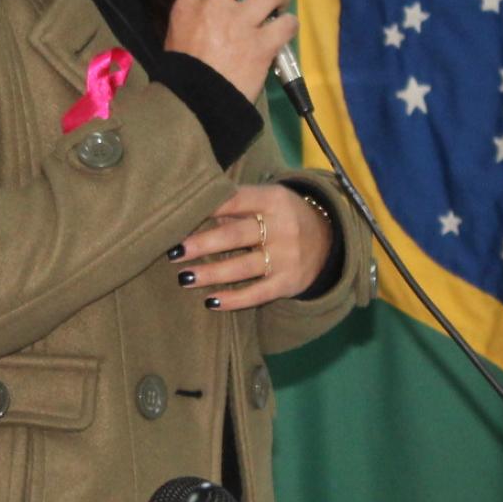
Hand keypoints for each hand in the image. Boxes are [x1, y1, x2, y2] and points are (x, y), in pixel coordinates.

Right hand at [163, 0, 295, 104]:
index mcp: (188, 4)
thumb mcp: (179, 35)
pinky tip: (287, 28)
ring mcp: (238, 25)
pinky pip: (285, 23)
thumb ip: (199, 14)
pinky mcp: (260, 45)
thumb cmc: (184, 75)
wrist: (194, 107)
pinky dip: (290, 23)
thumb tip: (223, 3)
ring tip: (281, 5)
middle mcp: (213, 7)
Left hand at [170, 183, 327, 310]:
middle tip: (173, 252)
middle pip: (235, 235)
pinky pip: (257, 294)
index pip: (235, 200)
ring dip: (211, 273)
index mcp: (273, 200)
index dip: (207, 208)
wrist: (330, 238)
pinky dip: (233, 300)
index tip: (179, 215)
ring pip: (243, 267)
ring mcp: (286, 257)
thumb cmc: (281, 216)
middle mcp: (281, 227)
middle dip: (202, 244)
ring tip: (184, 278)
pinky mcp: (289, 283)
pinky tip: (210, 301)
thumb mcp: (267, 200)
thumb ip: (235, 205)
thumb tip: (191, 213)